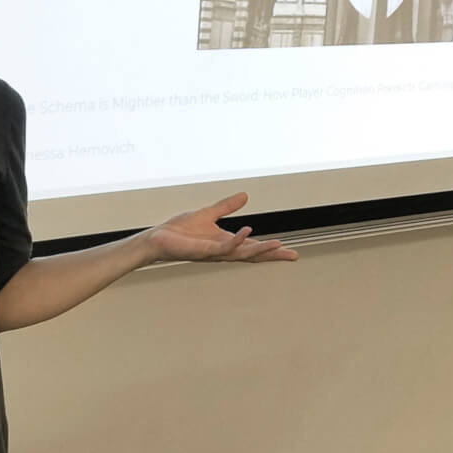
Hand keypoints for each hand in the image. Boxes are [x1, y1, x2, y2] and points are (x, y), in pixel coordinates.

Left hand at [142, 193, 298, 263]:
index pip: (252, 248)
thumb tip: (245, 196)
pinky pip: (223, 247)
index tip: (290, 252)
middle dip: (272, 255)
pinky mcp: (202, 250)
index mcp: (225, 243)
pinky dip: (236, 241)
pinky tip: (247, 232)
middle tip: (293, 256)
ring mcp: (213, 252)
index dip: (270, 250)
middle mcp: (222, 250)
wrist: (159, 239)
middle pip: (252, 255)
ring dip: (260, 250)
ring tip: (278, 245)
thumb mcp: (209, 213)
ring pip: (242, 253)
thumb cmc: (180, 231)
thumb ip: (226, 206)